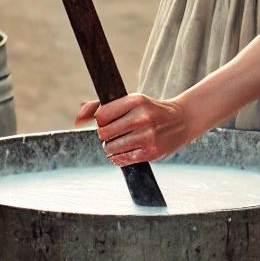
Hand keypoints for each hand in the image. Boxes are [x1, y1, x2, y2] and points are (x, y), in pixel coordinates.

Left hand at [74, 93, 193, 165]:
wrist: (182, 121)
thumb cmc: (151, 110)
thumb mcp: (130, 101)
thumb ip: (100, 106)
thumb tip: (77, 119)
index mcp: (136, 101)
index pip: (101, 116)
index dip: (101, 120)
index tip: (110, 120)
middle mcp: (142, 118)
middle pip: (103, 133)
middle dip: (106, 134)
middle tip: (116, 132)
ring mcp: (147, 136)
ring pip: (111, 148)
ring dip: (112, 147)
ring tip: (122, 141)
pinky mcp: (150, 152)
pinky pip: (121, 160)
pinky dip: (118, 157)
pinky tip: (126, 150)